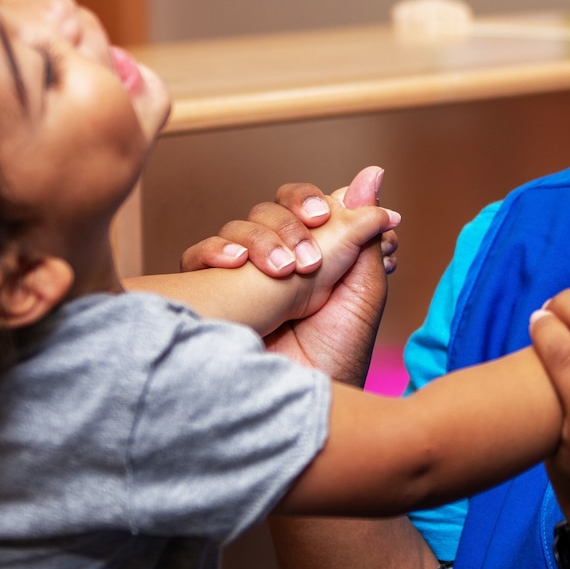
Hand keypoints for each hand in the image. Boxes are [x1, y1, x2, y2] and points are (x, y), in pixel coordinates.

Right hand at [185, 168, 399, 384]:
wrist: (304, 395)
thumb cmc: (337, 353)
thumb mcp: (363, 288)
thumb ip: (365, 230)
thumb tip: (372, 173)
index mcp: (313, 254)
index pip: (302, 205)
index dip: (309, 201)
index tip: (322, 215)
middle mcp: (275, 261)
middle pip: (266, 211)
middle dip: (287, 224)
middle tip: (306, 254)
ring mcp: (241, 278)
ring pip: (235, 229)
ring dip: (260, 242)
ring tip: (284, 273)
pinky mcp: (211, 294)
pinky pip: (197, 256)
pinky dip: (215, 252)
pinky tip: (236, 266)